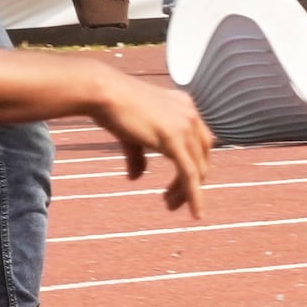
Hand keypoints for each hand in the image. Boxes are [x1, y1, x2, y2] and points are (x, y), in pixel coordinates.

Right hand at [92, 75, 213, 214]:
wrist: (104, 92)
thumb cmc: (112, 108)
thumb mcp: (131, 135)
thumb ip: (139, 155)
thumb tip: (136, 177)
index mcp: (184, 106)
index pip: (199, 142)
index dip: (193, 165)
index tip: (179, 185)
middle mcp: (191, 114)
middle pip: (202, 157)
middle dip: (191, 181)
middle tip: (171, 200)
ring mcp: (185, 125)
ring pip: (198, 169)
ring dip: (187, 192)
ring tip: (170, 206)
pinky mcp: (174, 139)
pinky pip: (190, 174)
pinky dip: (194, 196)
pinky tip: (195, 213)